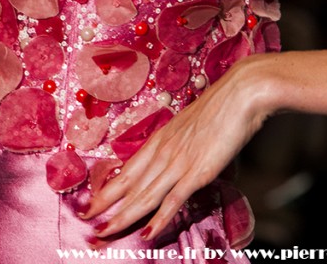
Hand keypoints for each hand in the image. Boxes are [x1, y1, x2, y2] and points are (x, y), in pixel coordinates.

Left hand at [80, 54, 272, 241]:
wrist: (240, 93)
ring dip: (123, 217)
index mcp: (160, 139)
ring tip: (105, 233)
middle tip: (86, 221)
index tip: (93, 202)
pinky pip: (173, 199)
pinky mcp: (197, 172)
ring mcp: (179, 162)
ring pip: (144, 195)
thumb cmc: (220, 106)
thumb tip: (175, 157)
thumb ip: (179, 142)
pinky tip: (147, 233)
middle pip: (129, 185)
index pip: (127, 170)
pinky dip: (159, 218)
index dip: (108, 188)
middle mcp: (164, 151)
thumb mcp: (191, 125)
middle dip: (106, 206)